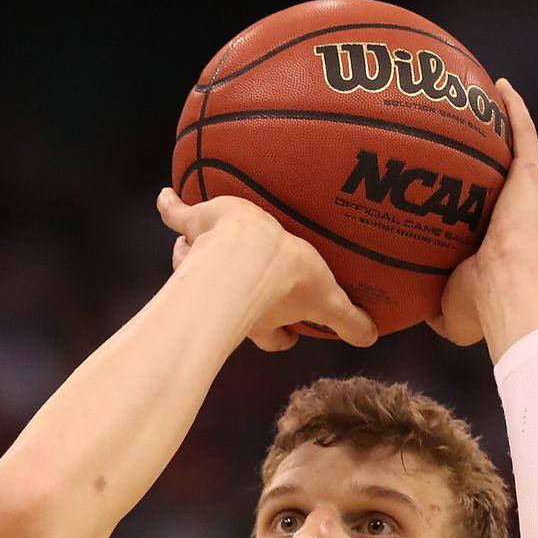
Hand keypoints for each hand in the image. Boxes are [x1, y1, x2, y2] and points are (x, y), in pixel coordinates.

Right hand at [157, 188, 377, 351]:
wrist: (247, 252)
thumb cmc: (285, 274)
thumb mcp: (326, 297)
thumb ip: (348, 321)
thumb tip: (372, 341)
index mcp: (263, 313)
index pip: (271, 336)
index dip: (279, 337)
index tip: (290, 334)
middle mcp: (227, 293)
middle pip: (228, 303)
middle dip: (237, 297)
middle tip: (243, 281)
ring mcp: (202, 262)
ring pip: (193, 265)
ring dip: (194, 256)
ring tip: (198, 239)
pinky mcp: (193, 229)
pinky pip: (176, 216)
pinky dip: (169, 206)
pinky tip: (166, 196)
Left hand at [428, 78, 537, 346]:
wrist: (505, 288)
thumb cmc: (476, 303)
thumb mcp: (444, 308)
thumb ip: (427, 303)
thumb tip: (407, 309)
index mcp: (495, 240)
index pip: (476, 212)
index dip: (460, 198)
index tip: (437, 187)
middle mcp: (511, 210)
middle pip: (492, 176)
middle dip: (476, 158)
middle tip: (450, 138)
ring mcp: (522, 190)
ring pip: (508, 148)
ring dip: (495, 125)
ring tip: (473, 101)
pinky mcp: (528, 175)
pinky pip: (522, 133)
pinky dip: (512, 109)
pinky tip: (498, 87)